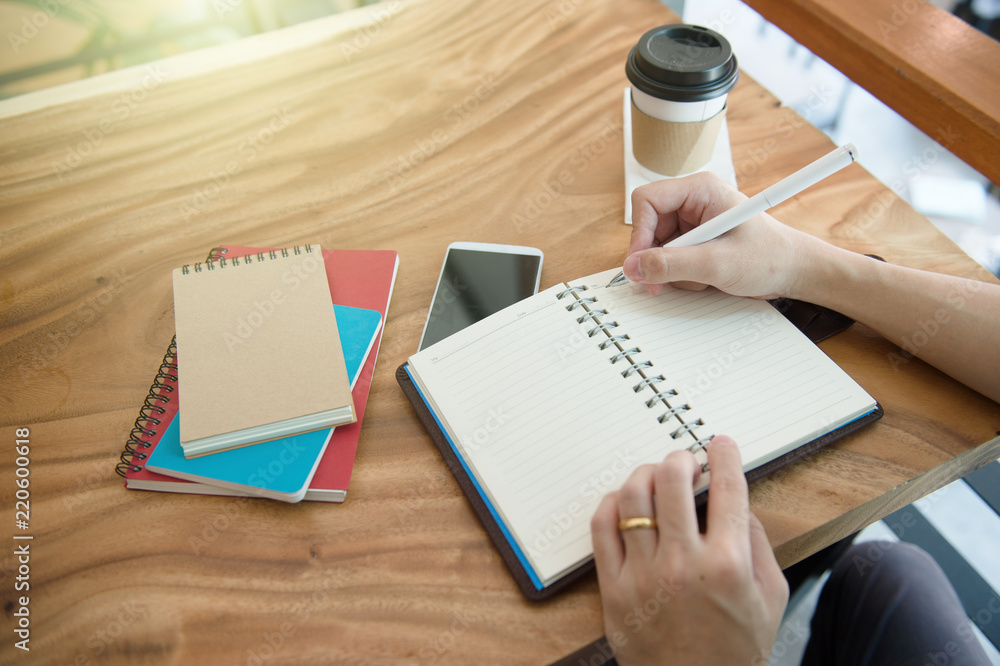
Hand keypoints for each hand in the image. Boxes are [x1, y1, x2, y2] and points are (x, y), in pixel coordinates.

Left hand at [590, 436, 787, 665]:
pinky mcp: (615, 588)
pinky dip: (612, 504)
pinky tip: (625, 504)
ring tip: (655, 478)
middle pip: (672, 481)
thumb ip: (760, 546)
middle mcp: (684, 564)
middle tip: (686, 460)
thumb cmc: (735, 651)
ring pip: (633, 498)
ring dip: (646, 475)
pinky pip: (602, 528)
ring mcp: (645, 575)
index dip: (724, 457)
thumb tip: (739, 505)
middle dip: (681, 458)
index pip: (727, 490)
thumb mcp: (771, 599)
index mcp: (729, 564)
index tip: (721, 445)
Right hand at [624, 172, 826, 298]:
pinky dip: (681, 276)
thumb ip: (672, 265)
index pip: (647, 200)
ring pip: (657, 248)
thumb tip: (634, 267)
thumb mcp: (718, 263)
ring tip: (702, 277)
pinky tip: (704, 278)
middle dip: (656, 258)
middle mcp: (693, 202)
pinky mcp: (695, 242)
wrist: (794, 272)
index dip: (640, 232)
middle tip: (663, 283)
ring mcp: (693, 223)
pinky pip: (670, 260)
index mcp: (700, 190)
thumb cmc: (770, 257)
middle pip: (648, 227)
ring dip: (673, 270)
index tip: (641, 263)